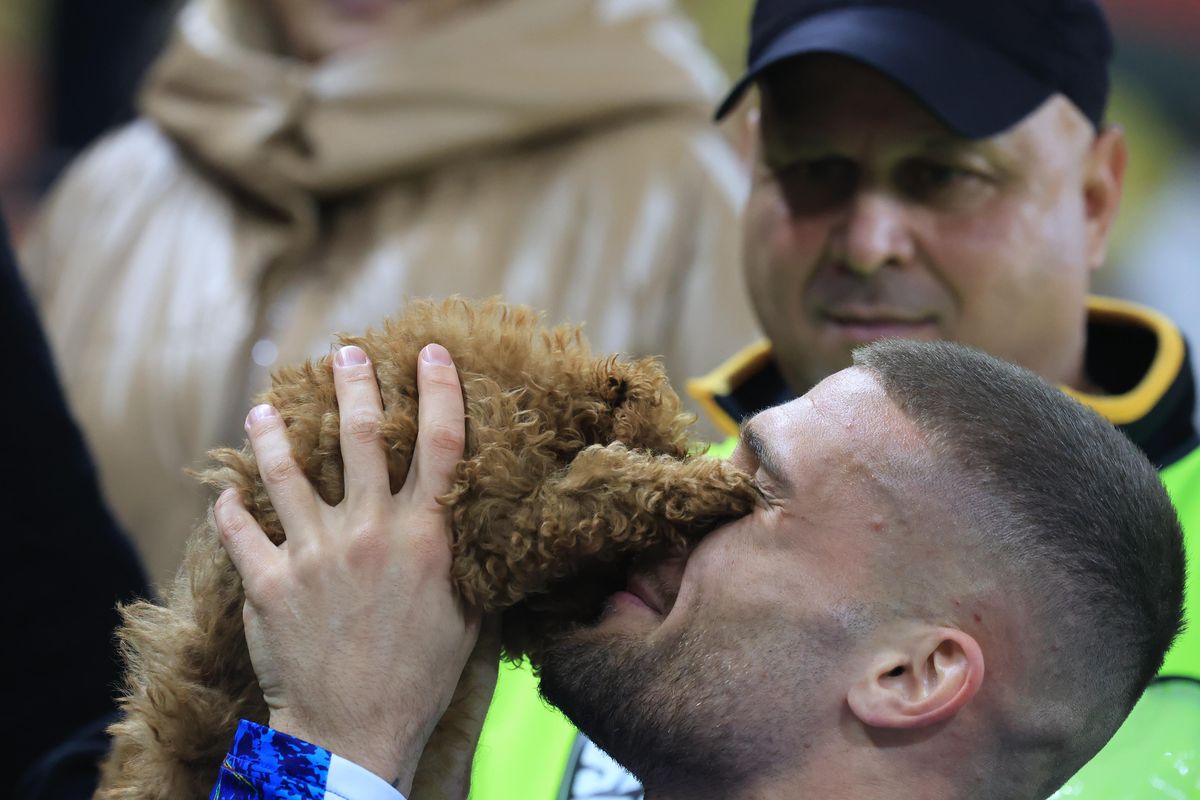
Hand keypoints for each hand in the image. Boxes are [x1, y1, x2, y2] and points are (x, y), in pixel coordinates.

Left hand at [214, 343, 477, 794]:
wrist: (357, 730)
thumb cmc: (422, 675)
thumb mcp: (469, 613)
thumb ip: (469, 558)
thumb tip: (482, 518)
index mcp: (427, 536)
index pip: (441, 443)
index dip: (440, 390)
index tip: (432, 352)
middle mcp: (371, 531)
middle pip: (363, 435)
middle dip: (354, 383)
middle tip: (345, 352)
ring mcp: (315, 553)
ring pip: (287, 469)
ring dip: (273, 432)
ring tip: (263, 408)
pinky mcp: (269, 582)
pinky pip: (239, 529)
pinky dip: (229, 508)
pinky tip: (225, 492)